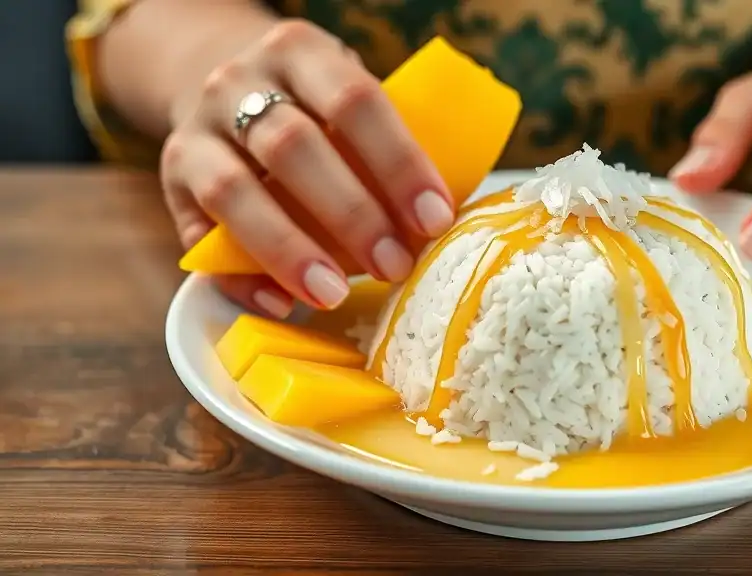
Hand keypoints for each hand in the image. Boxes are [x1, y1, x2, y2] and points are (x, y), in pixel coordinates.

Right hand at [160, 20, 454, 317]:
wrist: (223, 81)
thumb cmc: (312, 104)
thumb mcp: (345, 94)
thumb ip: (383, 140)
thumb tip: (445, 220)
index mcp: (300, 51)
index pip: (355, 101)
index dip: (398, 163)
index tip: (434, 219)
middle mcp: (238, 82)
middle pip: (293, 147)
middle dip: (351, 214)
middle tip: (395, 266)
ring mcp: (197, 130)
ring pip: (234, 191)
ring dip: (289, 249)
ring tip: (333, 294)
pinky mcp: (171, 178)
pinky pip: (198, 236)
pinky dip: (240, 276)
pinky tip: (281, 304)